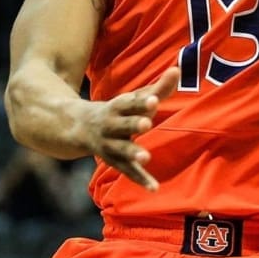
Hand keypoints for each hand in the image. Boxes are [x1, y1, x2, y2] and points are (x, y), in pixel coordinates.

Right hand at [78, 66, 179, 189]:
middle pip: (122, 125)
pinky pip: (127, 171)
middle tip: (147, 123)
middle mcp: (111, 126)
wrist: (81, 127)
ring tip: (146, 157)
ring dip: (132, 153)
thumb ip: (159, 86)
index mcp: (118, 107)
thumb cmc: (121, 109)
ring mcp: (110, 145)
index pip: (130, 103)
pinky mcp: (114, 161)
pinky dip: (140, 179)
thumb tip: (178, 69)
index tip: (154, 100)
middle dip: (133, 124)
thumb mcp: (136, 97)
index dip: (141, 102)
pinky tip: (154, 187)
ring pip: (120, 150)